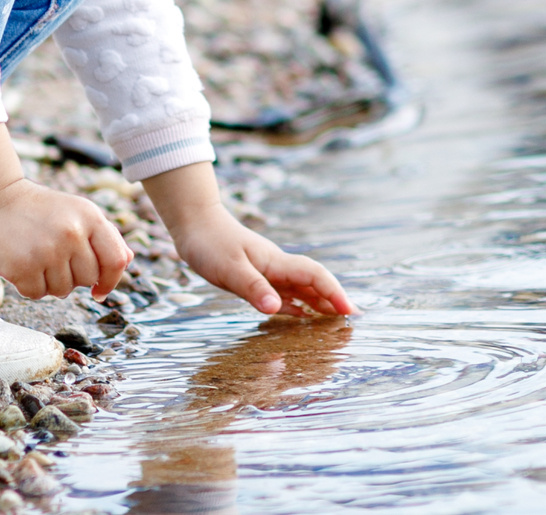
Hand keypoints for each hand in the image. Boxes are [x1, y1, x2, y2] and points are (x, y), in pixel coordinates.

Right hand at [0, 125, 132, 299]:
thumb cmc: (41, 209)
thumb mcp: (78, 212)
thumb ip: (105, 236)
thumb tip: (128, 261)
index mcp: (90, 217)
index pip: (116, 261)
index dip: (111, 281)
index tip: (99, 289)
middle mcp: (71, 233)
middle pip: (88, 279)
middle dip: (73, 276)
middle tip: (54, 256)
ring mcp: (47, 251)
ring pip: (63, 290)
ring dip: (50, 281)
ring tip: (37, 257)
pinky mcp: (22, 267)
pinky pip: (37, 294)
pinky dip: (30, 285)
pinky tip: (23, 264)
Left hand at [143, 163, 352, 316]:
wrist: (193, 222)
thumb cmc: (209, 243)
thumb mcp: (229, 268)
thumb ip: (253, 288)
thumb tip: (276, 309)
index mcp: (276, 263)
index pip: (314, 276)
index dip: (333, 292)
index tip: (347, 312)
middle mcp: (277, 267)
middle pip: (314, 283)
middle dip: (334, 300)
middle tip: (352, 322)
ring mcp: (268, 272)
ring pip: (302, 289)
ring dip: (319, 303)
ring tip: (335, 322)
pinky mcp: (256, 277)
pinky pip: (284, 294)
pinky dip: (297, 306)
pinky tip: (302, 316)